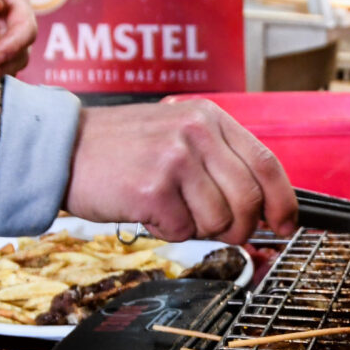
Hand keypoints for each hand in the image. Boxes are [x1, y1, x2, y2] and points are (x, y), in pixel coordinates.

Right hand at [63, 100, 298, 244]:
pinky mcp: (153, 189)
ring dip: (198, 229)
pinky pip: (183, 231)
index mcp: (209, 118)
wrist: (63, 150)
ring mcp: (175, 159)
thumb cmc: (120, 151)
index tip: (285, 225)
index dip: (283, 202)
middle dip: (241, 228)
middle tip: (220, 230)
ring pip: (219, 221)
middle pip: (249, 200)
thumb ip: (218, 162)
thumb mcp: (177, 136)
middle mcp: (197, 132)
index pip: (267, 163)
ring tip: (172, 211)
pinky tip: (149, 211)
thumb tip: (261, 209)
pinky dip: (168, 231)